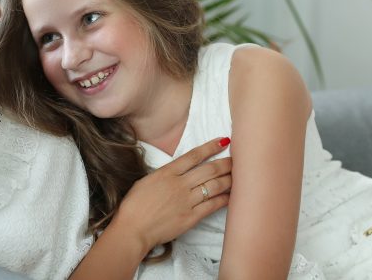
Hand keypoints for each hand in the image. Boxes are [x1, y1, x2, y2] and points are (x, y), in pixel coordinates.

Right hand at [112, 137, 231, 251]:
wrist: (133, 229)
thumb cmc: (134, 205)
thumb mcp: (147, 180)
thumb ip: (165, 174)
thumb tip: (177, 171)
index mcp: (167, 172)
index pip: (194, 156)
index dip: (211, 147)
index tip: (223, 141)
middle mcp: (180, 184)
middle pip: (209, 170)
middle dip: (225, 163)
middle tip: (237, 159)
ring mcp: (186, 201)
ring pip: (214, 186)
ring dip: (228, 179)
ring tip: (238, 176)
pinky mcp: (190, 217)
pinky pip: (212, 206)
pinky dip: (224, 200)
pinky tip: (231, 196)